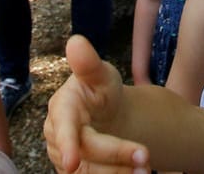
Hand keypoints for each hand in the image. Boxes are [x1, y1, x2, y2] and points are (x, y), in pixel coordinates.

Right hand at [45, 35, 147, 173]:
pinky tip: (136, 173)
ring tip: (146, 169)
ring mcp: (65, 159)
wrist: (105, 113)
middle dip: (115, 157)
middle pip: (85, 154)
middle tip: (146, 158)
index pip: (64, 128)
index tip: (71, 163)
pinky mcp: (78, 173)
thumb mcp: (100, 74)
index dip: (67, 145)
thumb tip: (76, 41)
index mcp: (61, 109)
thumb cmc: (100, 90)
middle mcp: (57, 138)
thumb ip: (89, 63)